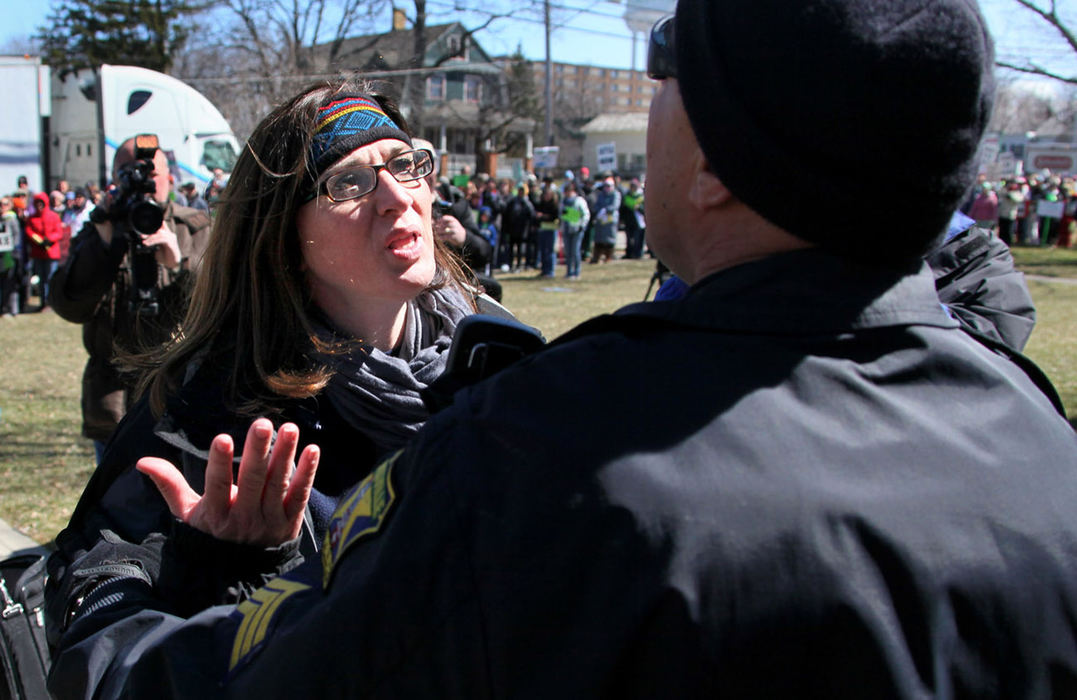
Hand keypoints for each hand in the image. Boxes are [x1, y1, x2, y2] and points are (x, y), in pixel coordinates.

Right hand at [136, 418, 319, 547]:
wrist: (240, 572)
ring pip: (278, 484)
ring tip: (289, 429)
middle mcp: (243, 518)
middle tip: (262, 424)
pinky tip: (313, 449)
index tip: (222, 438)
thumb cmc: (211, 534)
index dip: (220, 464)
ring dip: (285, 455)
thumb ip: (169, 484)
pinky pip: (300, 495)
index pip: (217, 486)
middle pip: (252, 481)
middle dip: (258, 452)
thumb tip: (143, 461)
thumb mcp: (187, 514)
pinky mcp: (290, 522)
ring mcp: (269, 521)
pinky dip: (307, 473)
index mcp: (216, 515)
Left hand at [141, 223, 181, 268]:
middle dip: (149, 233)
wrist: (172, 263)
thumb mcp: (157, 246)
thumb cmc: (165, 256)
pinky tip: (148, 244)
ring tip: (144, 242)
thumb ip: (153, 241)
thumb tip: (143, 236)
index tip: (146, 225)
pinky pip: (161, 240)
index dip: (156, 223)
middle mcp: (170, 235)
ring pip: (160, 234)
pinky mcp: (172, 243)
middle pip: (159, 230)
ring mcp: (172, 238)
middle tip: (141, 236)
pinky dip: (154, 242)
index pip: (162, 225)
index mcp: (167, 234)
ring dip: (150, 238)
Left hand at [433, 215, 466, 245]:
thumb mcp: (451, 223)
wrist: (463, 236)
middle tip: (435, 229)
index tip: (437, 223)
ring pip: (443, 230)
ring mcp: (454, 230)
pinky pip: (444, 237)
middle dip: (437, 227)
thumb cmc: (455, 229)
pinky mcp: (453, 237)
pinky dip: (440, 237)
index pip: (444, 218)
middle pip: (442, 225)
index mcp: (453, 220)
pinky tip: (439, 237)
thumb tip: (432, 222)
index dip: (439, 220)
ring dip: (438, 232)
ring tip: (436, 233)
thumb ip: (443, 222)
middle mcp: (454, 224)